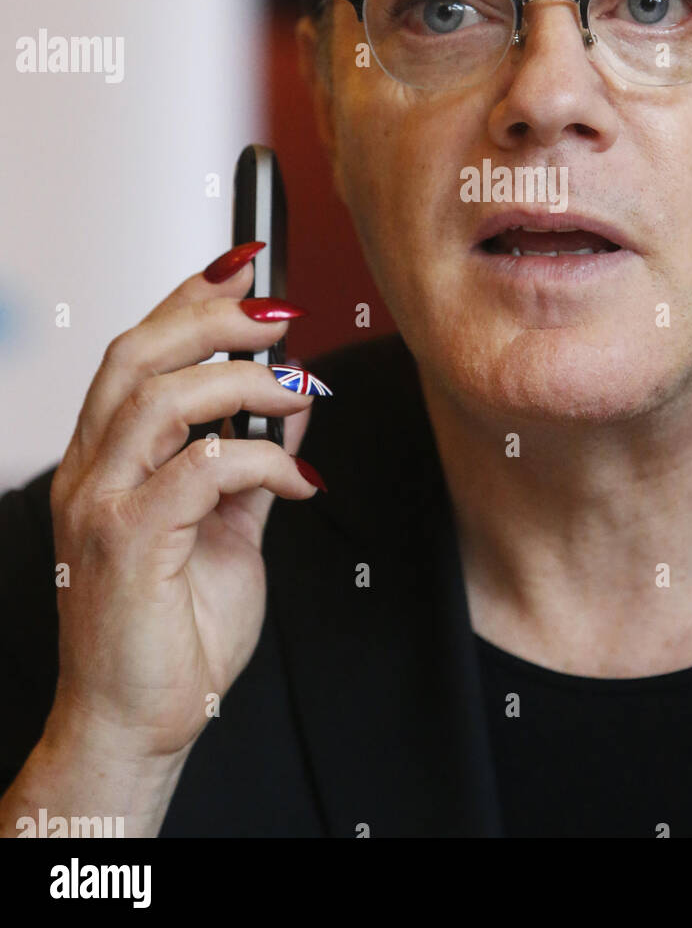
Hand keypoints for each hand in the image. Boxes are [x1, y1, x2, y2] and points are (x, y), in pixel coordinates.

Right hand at [45, 245, 325, 763]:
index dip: (187, 297)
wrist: (140, 724)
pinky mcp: (127, 545)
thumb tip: (292, 396)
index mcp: (107, 460)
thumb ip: (253, 461)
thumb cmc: (173, 633)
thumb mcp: (227, 529)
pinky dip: (261, 459)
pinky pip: (200, 470)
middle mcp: (91, 473)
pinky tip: (300, 477)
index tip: (244, 264)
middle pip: (137, 356)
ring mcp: (100, 507)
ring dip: (243, 379)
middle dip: (213, 317)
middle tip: (280, 310)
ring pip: (160, 399)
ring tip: (301, 383)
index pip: (136, 352)